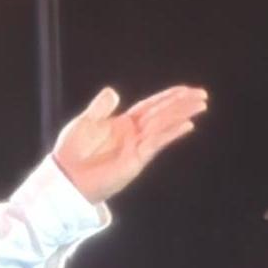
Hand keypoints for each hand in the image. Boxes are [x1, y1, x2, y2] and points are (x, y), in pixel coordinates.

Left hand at [48, 84, 206, 205]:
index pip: (151, 106)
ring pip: (163, 125)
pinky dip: (171, 133)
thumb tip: (112, 91)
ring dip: (181, 115)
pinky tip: (186, 125)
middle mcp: (133, 134)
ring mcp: (136, 147)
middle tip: (203, 95)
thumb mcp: (84, 123)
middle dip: (182, 104)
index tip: (186, 89)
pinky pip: (156, 143)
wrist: (65, 178)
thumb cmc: (71, 152)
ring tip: (200, 105)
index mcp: (123, 123)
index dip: (168, 97)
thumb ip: (100, 108)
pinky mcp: (135, 160)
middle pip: (162, 114)